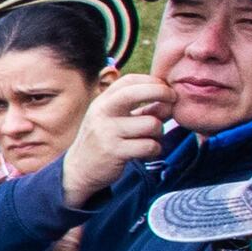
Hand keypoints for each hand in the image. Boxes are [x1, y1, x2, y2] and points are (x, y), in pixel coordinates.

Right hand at [58, 72, 170, 201]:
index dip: (152, 81)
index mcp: (103, 102)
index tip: (165, 89)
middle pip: (135, 93)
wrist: (78, 169)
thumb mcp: (116, 120)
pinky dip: (154, 150)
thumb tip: (169, 103)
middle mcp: (102, 113)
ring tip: (151, 139)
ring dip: (159, 132)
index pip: (130, 81)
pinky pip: (149, 146)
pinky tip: (146, 153)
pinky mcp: (114, 151)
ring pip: (151, 124)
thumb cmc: (104, 141)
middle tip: (173, 100)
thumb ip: (141, 110)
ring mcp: (107, 132)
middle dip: (161, 93)